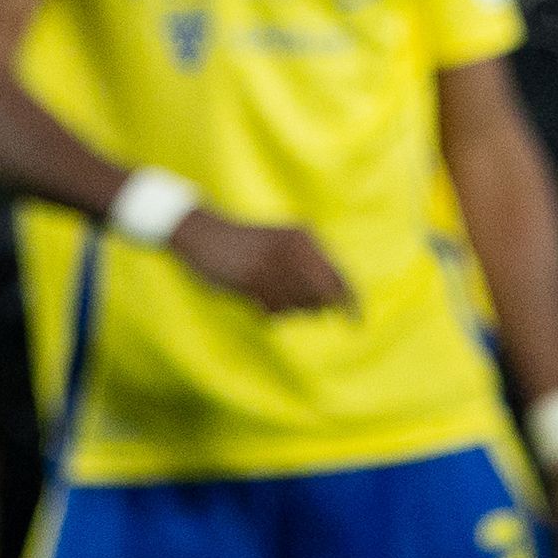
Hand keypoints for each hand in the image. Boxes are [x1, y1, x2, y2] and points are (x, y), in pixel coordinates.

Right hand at [173, 207, 356, 315]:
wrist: (201, 232)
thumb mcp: (282, 245)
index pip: (339, 277)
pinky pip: (275, 310)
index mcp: (304, 237)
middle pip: (322, 297)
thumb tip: (337, 306)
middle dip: (311, 307)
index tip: (356, 325)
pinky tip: (252, 296)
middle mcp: (293, 248)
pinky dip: (268, 310)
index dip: (351, 303)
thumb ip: (309, 269)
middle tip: (282, 297)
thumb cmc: (246, 244)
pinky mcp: (251, 278)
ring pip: (299, 307)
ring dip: (285, 308)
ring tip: (264, 292)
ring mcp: (272, 263)